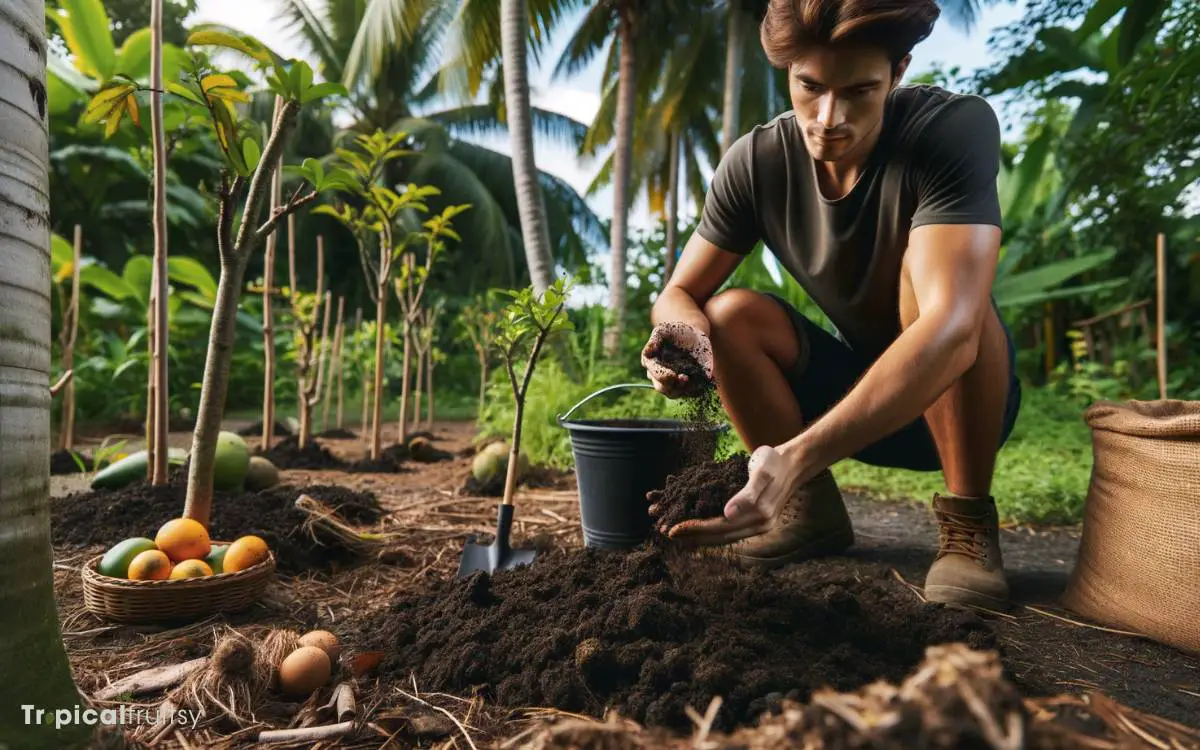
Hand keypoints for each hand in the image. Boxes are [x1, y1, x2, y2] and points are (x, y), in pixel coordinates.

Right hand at [640, 322, 714, 397]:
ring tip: (693, 380)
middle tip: (685, 378)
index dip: (662, 376)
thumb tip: (647, 353)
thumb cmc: (675, 332)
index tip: (673, 375)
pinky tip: (701, 386)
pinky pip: (691, 393)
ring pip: (674, 393)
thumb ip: (655, 340)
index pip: (654, 374)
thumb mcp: (663, 331)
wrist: (693, 335)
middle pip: (662, 388)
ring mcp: (674, 383)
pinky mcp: (689, 385)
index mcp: (652, 364)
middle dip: (672, 386)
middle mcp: (660, 377)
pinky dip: (695, 391)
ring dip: (683, 390)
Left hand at [658, 445, 805, 545]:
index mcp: (759, 514)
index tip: (673, 529)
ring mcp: (760, 526)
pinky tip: (700, 532)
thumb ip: (747, 494)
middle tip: (668, 534)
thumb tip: (728, 513)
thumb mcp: (762, 471)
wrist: (795, 462)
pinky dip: (712, 533)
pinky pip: (730, 531)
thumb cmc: (775, 462)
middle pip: (720, 536)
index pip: (720, 527)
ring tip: (680, 537)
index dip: (695, 529)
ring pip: (724, 537)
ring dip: (701, 538)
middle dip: (693, 536)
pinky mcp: (757, 522)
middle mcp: (760, 525)